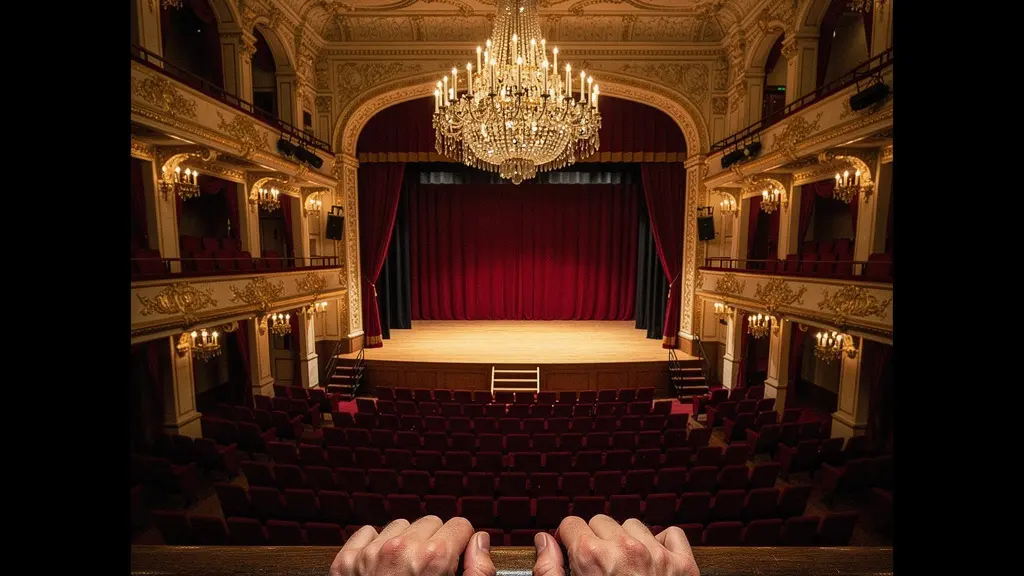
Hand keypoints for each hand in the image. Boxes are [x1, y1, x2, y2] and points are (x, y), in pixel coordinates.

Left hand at [329, 516, 494, 575]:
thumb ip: (478, 572)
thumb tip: (479, 542)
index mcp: (432, 560)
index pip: (460, 526)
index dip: (461, 545)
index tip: (456, 558)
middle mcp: (400, 551)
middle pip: (431, 523)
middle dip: (435, 542)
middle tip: (431, 570)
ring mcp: (369, 555)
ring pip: (400, 526)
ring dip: (406, 542)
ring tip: (406, 571)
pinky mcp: (346, 563)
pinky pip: (367, 533)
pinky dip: (375, 545)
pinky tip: (382, 566)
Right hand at [534, 515, 699, 575]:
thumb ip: (549, 570)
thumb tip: (544, 543)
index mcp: (593, 559)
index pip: (572, 524)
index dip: (569, 541)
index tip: (573, 553)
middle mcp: (626, 551)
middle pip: (601, 522)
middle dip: (596, 540)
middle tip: (598, 567)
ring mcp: (657, 556)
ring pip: (633, 526)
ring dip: (627, 541)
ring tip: (624, 567)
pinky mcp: (682, 566)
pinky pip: (671, 534)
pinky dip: (662, 543)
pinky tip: (652, 562)